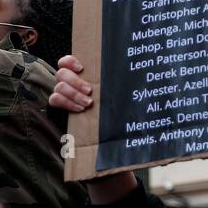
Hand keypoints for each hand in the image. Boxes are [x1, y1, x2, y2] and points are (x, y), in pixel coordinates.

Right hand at [49, 55, 136, 203]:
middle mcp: (71, 84)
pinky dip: (66, 103)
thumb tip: (152, 78)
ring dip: (73, 93)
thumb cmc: (117, 122)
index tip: (82, 67)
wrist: (105, 147)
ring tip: (88, 103)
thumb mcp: (121, 104)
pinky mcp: (59, 109)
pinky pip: (55, 100)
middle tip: (91, 91)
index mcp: (84, 77)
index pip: (67, 61)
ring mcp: (63, 96)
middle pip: (62, 73)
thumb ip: (122, 90)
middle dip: (75, 81)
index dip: (70, 60)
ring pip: (58, 86)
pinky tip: (80, 109)